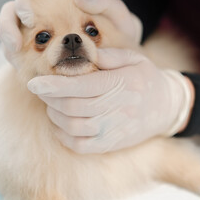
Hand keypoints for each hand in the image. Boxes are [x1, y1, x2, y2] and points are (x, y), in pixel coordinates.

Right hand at [0, 0, 141, 65]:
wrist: (122, 54)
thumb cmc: (117, 29)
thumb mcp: (116, 12)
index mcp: (53, 1)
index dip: (21, 4)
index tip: (30, 18)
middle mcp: (41, 21)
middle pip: (10, 18)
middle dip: (6, 31)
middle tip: (15, 46)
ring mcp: (38, 43)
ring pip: (12, 44)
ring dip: (13, 54)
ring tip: (23, 67)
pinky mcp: (41, 62)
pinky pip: (26, 65)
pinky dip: (27, 71)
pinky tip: (38, 80)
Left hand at [28, 48, 193, 153]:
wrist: (166, 108)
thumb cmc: (146, 79)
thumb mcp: (134, 58)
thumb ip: (110, 55)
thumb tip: (84, 54)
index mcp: (120, 84)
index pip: (80, 86)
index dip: (52, 85)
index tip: (34, 82)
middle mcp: (116, 109)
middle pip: (71, 107)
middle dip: (49, 98)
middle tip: (41, 89)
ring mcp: (112, 130)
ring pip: (72, 127)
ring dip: (54, 115)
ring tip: (52, 104)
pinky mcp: (110, 144)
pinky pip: (79, 145)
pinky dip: (63, 135)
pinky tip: (60, 123)